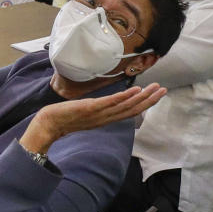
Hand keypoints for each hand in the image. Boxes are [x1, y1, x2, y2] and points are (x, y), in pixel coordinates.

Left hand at [21, 84, 166, 152]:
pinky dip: (124, 97)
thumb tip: (104, 102)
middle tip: (163, 90)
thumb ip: (97, 109)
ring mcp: (99, 114)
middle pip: (133, 110)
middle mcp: (105, 118)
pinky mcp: (91, 109)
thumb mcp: (85, 113)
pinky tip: (135, 90)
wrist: (49, 124)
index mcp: (105, 119)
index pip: (129, 112)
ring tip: (155, 88)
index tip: (156, 95)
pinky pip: (111, 103)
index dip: (145, 104)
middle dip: (150, 100)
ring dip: (143, 97)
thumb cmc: (64, 117)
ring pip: (126, 106)